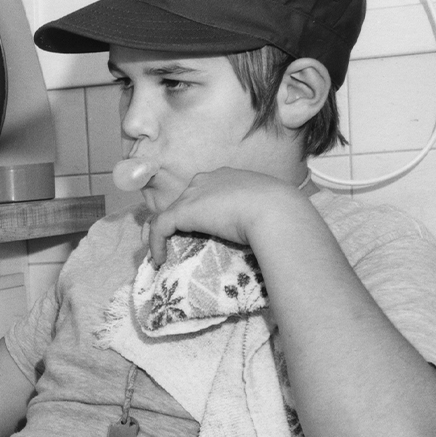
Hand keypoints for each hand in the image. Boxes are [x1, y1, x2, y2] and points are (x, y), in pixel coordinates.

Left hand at [145, 167, 307, 267]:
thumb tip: (258, 227)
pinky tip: (159, 259)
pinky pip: (160, 227)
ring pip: (168, 214)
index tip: (201, 232)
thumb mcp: (266, 207)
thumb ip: (253, 211)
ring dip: (162, 235)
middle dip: (177, 222)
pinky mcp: (182, 211)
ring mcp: (193, 194)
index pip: (204, 192)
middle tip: (177, 244)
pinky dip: (156, 243)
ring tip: (164, 255)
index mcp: (228, 177)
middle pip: (183, 201)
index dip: (199, 211)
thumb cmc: (279, 211)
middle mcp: (207, 180)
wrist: (275, 211)